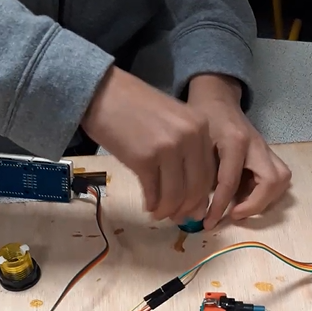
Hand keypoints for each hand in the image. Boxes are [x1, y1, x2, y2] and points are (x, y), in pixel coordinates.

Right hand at [82, 66, 215, 221]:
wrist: (102, 92)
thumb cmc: (134, 106)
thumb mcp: (172, 120)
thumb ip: (186, 150)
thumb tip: (192, 194)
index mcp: (200, 127)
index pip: (209, 173)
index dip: (200, 197)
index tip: (192, 210)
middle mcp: (189, 137)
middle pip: (196, 188)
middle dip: (186, 209)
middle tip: (177, 218)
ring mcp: (168, 148)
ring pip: (175, 194)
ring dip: (167, 210)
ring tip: (159, 213)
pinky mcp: (144, 159)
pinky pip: (153, 192)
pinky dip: (151, 204)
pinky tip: (147, 206)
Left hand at [187, 75, 291, 228]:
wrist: (217, 98)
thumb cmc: (202, 119)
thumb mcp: (195, 144)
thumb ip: (201, 173)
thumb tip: (198, 208)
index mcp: (236, 141)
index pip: (232, 182)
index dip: (220, 207)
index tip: (210, 222)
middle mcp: (257, 144)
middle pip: (273, 180)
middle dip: (255, 205)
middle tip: (234, 214)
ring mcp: (266, 148)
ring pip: (282, 179)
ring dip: (265, 199)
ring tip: (242, 207)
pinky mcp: (268, 153)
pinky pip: (277, 177)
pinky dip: (265, 192)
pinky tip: (245, 197)